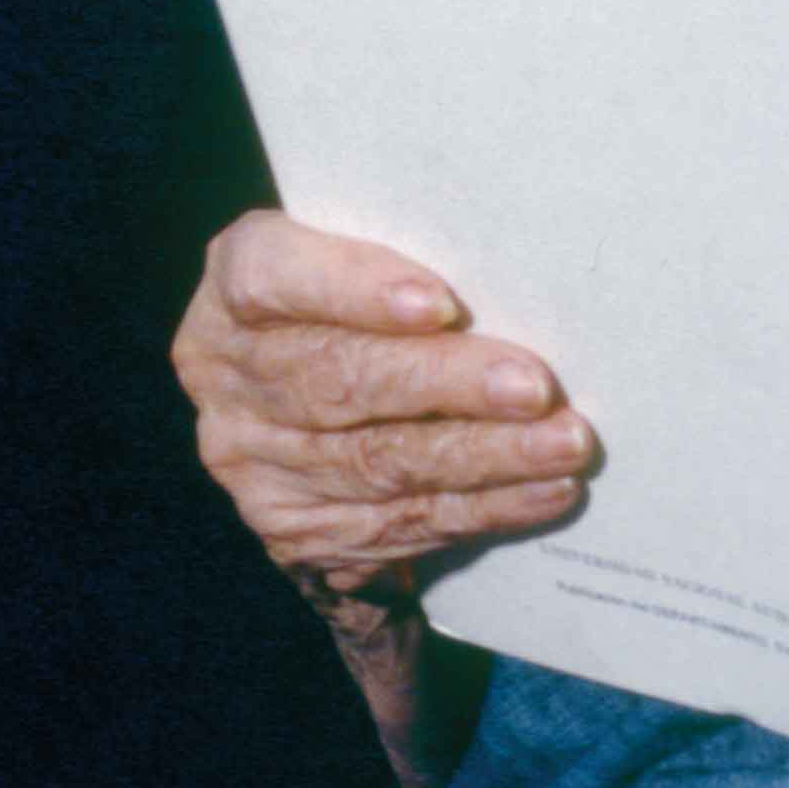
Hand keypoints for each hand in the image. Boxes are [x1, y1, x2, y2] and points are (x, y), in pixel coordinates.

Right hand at [176, 212, 598, 604]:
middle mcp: (226, 376)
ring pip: (377, 463)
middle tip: (534, 387)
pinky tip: (542, 490)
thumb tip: (518, 277)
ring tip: (562, 443)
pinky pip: (399, 523)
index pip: (271, 276)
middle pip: (337, 379)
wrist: (305, 407)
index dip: (355, 289)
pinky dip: (482, 507)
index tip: (442, 304)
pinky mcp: (294, 529)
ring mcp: (252, 462)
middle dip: (448, 385)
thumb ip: (409, 259)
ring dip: (484, 456)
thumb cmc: (357, 307)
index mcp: (232, 289)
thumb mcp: (356, 263)